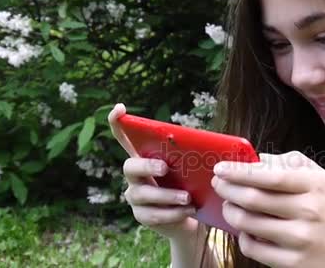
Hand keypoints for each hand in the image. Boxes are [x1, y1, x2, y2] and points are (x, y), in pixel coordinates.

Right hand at [108, 103, 200, 240]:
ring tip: (187, 197)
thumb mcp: (190, 167)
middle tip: (165, 168)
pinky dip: (173, 213)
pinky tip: (189, 210)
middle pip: (130, 166)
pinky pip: (153, 215)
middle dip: (147, 166)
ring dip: (166, 195)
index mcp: (145, 156)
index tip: (119, 108)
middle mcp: (135, 175)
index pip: (124, 137)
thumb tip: (207, 143)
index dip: (117, 122)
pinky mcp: (141, 215)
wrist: (190, 216)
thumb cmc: (190, 183)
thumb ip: (189, 155)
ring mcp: (135, 195)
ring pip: (143, 194)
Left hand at [211, 151, 324, 267]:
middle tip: (218, 184)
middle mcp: (308, 211)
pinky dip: (243, 237)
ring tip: (228, 206)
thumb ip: (292, 164)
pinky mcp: (293, 263)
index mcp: (315, 186)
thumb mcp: (324, 181)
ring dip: (231, 212)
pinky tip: (245, 230)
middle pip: (253, 198)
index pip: (269, 175)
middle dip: (227, 190)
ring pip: (248, 223)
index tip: (220, 168)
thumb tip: (257, 159)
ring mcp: (300, 239)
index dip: (239, 171)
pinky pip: (253, 248)